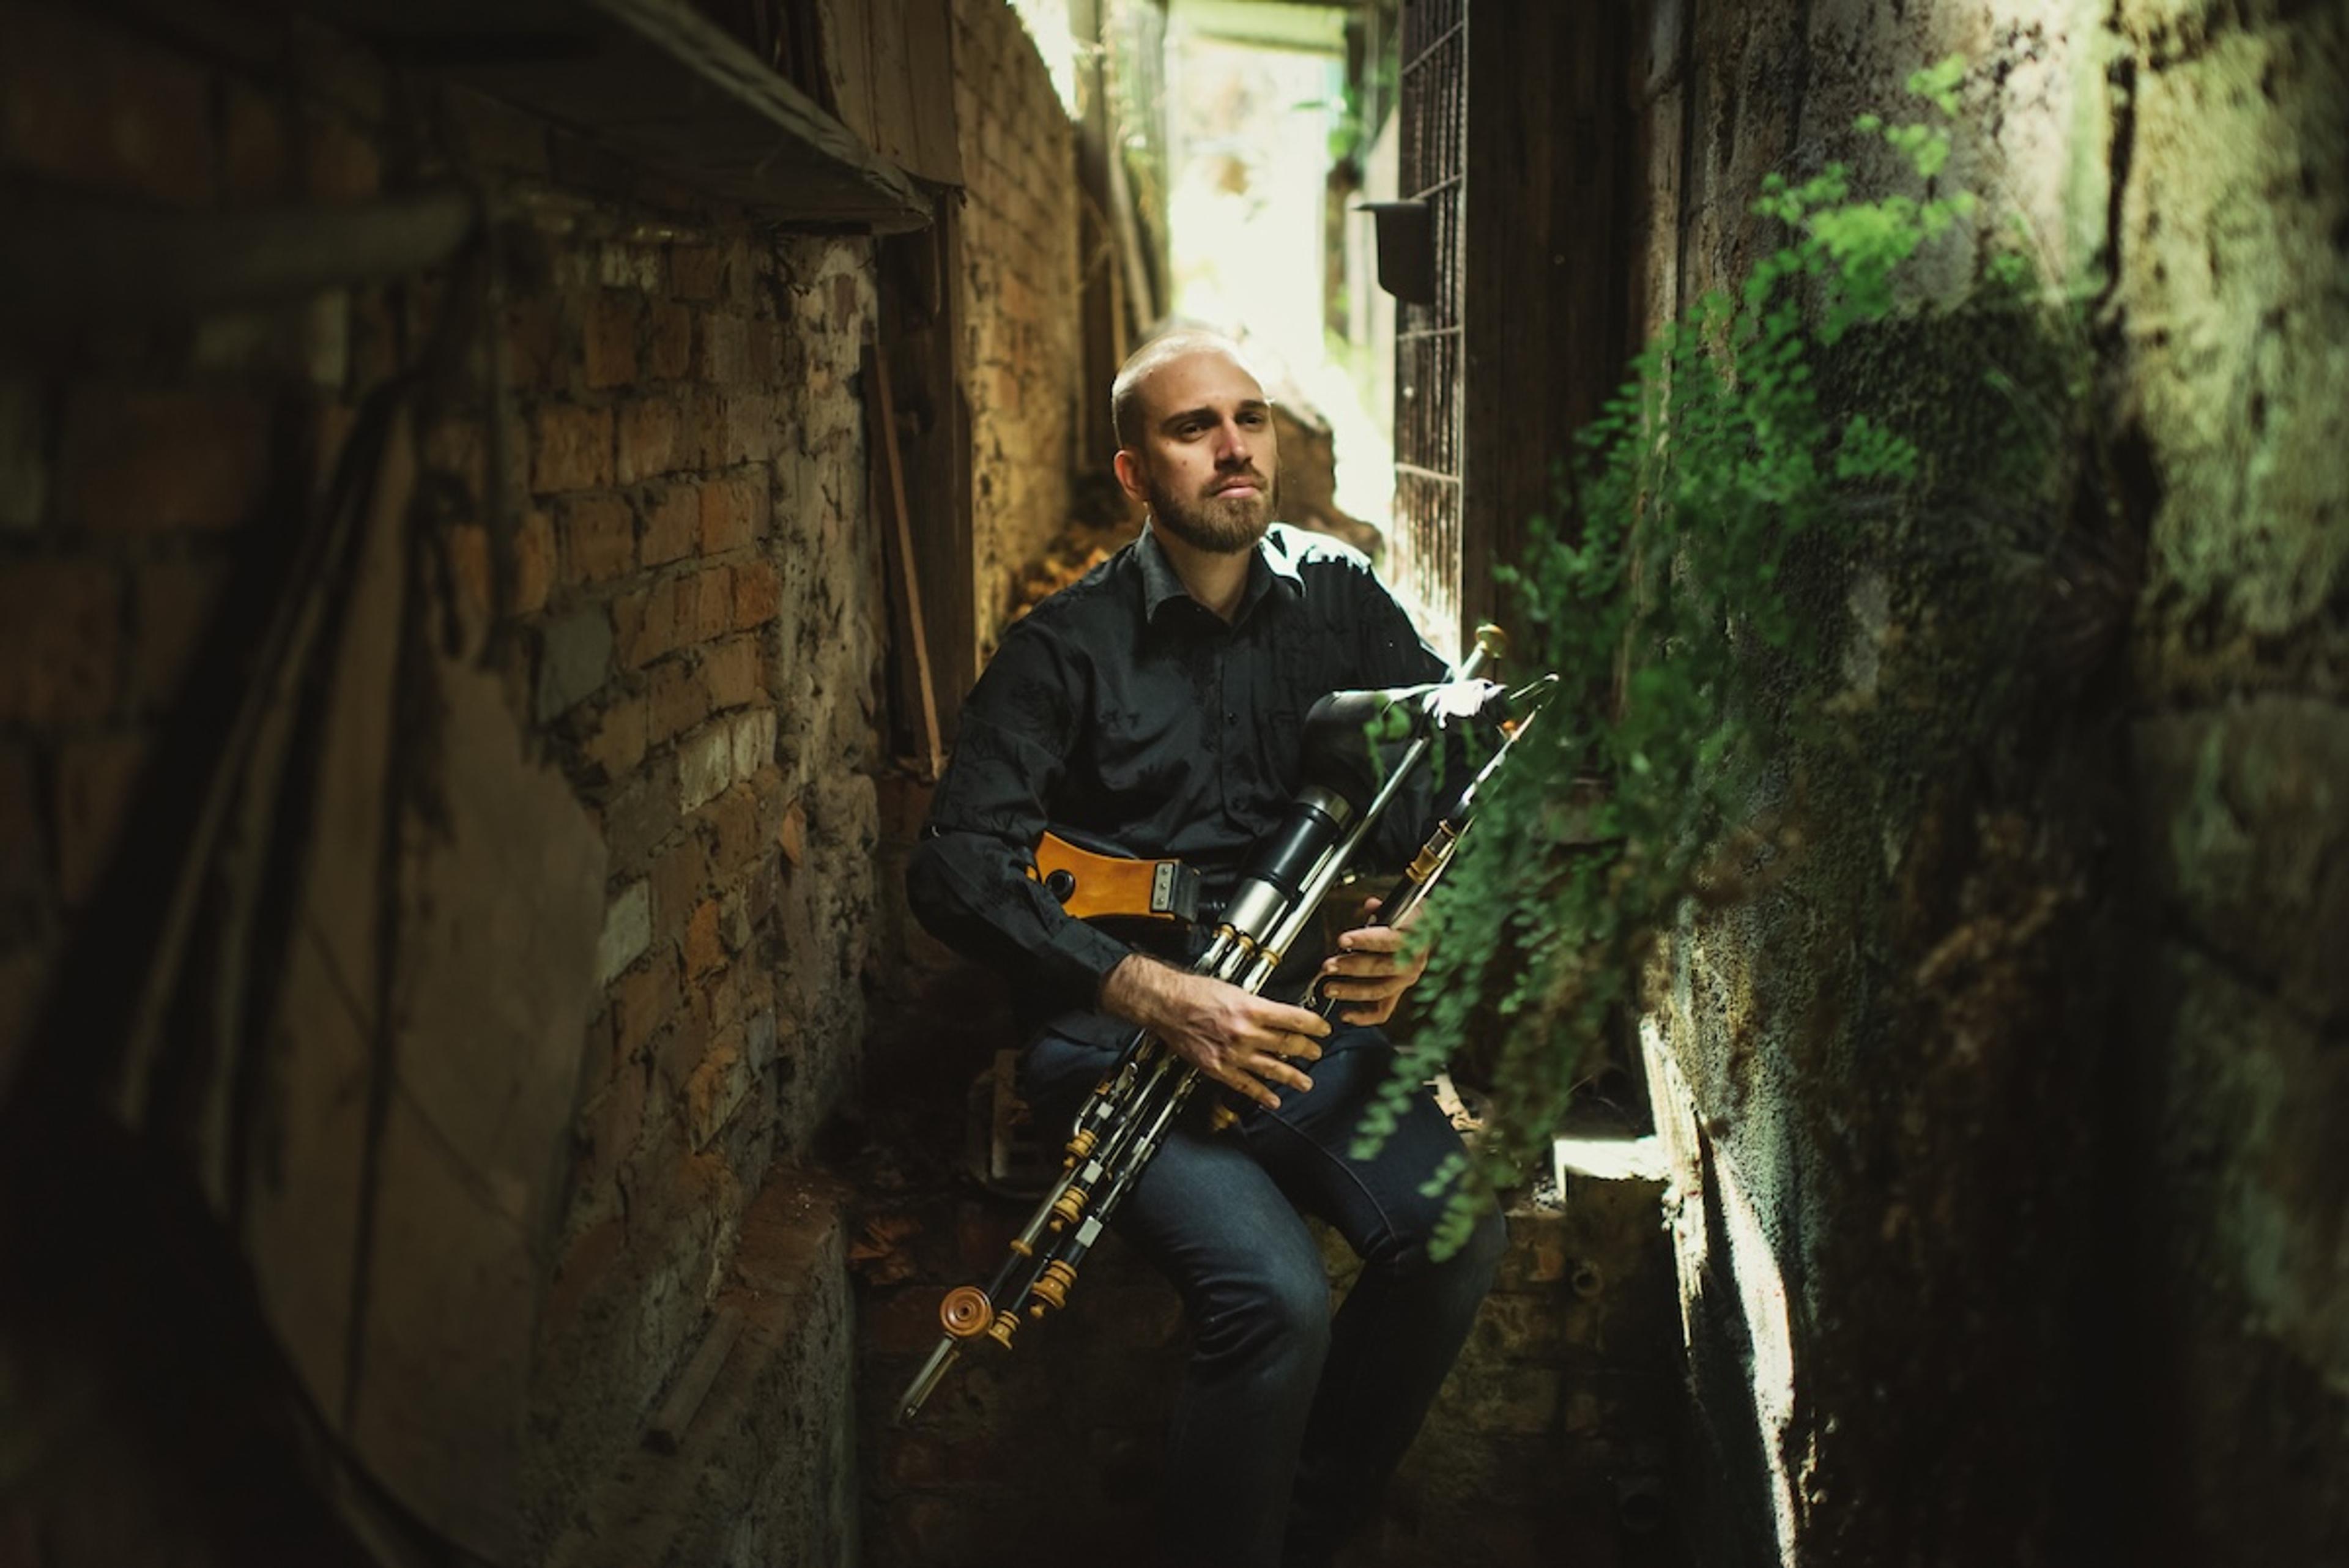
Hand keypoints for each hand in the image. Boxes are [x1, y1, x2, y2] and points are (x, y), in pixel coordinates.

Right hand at [1099, 955, 1331, 1110]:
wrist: (1166, 1004)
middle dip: (1306, 1049)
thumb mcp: (1234, 989)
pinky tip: (1273, 1100)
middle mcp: (1245, 1032)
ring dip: (1292, 1076)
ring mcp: (1232, 1053)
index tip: (1324, 1029)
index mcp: (1251, 1008)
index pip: (1293, 1018)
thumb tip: (1277, 1015)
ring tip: (1305, 1082)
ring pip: (1271, 1068)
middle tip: (1316, 1052)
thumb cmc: (1195, 992)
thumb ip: (1257, 1005)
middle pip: (1286, 1043)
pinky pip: (1245, 1085)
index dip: (1314, 1025)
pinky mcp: (1218, 1068)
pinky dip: (1261, 1095)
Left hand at [1317, 897, 1429, 1026]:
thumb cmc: (1411, 921)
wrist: (1429, 934)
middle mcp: (1412, 962)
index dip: (1366, 940)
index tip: (1344, 940)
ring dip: (1352, 991)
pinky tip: (1345, 1014)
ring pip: (1379, 990)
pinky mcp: (1398, 993)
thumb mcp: (1402, 908)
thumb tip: (1371, 904)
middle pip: (1381, 967)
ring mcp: (1405, 980)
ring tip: (1330, 988)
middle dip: (1352, 967)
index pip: (1389, 940)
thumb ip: (1384, 908)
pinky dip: (1363, 1016)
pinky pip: (1383, 1011)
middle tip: (1329, 966)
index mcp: (1413, 938)